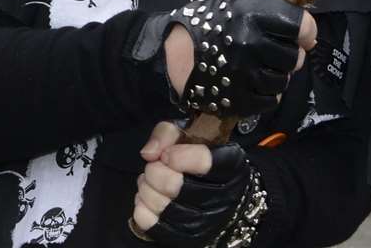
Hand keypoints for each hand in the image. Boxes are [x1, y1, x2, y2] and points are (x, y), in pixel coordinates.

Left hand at [132, 125, 252, 245]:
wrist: (216, 193)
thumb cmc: (197, 159)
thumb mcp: (187, 134)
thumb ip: (167, 134)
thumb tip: (149, 153)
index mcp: (228, 164)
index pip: (203, 161)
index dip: (177, 156)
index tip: (167, 155)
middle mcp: (222, 196)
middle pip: (173, 184)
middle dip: (155, 171)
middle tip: (156, 166)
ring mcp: (204, 222)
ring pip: (160, 204)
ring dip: (146, 188)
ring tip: (151, 181)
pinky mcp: (185, 237)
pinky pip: (149, 222)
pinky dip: (142, 206)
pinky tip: (148, 197)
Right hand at [146, 0, 314, 117]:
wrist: (170, 54)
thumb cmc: (208, 25)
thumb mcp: (237, 4)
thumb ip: (271, 12)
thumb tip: (306, 33)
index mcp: (252, 15)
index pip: (301, 26)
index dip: (305, 33)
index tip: (301, 37)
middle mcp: (250, 43)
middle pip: (293, 57)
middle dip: (284, 56)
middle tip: (267, 53)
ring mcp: (245, 74)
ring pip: (283, 81)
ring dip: (273, 76)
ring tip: (253, 68)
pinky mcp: (239, 100)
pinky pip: (270, 101)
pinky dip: (263, 94)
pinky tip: (247, 83)